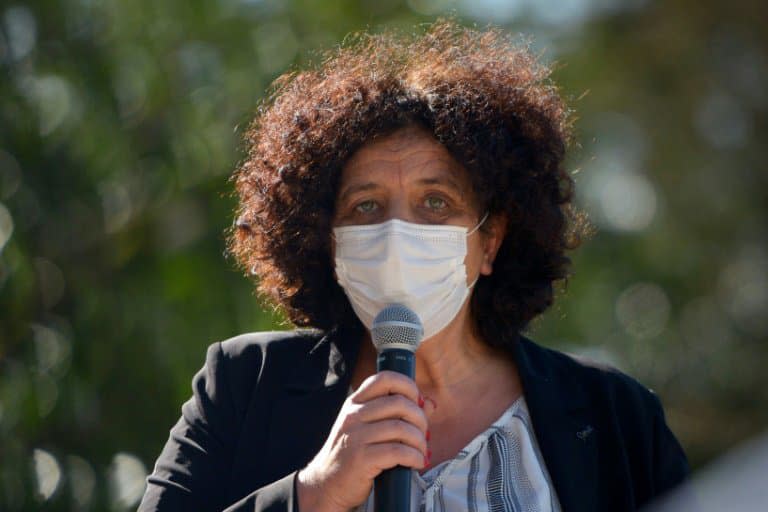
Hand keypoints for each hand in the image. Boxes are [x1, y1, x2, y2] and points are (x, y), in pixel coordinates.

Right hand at [296, 371, 433, 511]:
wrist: (327, 484)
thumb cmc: (352, 454)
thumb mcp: (368, 427)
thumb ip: (396, 413)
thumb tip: (429, 403)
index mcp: (355, 402)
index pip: (385, 378)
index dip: (408, 386)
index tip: (418, 403)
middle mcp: (353, 415)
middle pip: (400, 403)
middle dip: (420, 419)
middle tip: (424, 433)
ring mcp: (355, 436)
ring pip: (401, 428)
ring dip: (420, 441)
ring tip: (422, 451)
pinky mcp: (361, 459)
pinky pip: (398, 451)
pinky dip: (415, 457)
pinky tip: (417, 462)